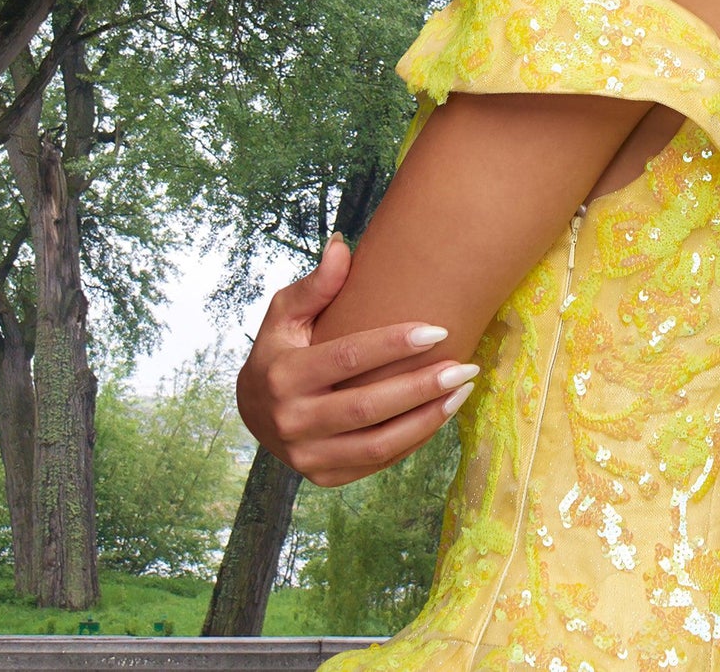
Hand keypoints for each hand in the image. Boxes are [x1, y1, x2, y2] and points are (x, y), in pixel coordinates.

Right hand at [236, 233, 480, 487]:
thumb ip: (316, 284)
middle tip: (466, 366)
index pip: (347, 359)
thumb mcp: (285, 314)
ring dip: (428, 418)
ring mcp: (307, 455)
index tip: (439, 330)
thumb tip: (343, 243)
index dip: (394, 345)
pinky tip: (442, 413)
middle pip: (368, 407)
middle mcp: (292, 420)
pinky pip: (378, 462)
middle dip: (422, 387)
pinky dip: (414, 439)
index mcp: (283, 375)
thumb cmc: (279, 349)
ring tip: (463, 390)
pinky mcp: (324, 476)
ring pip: (378, 444)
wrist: (254, 410)